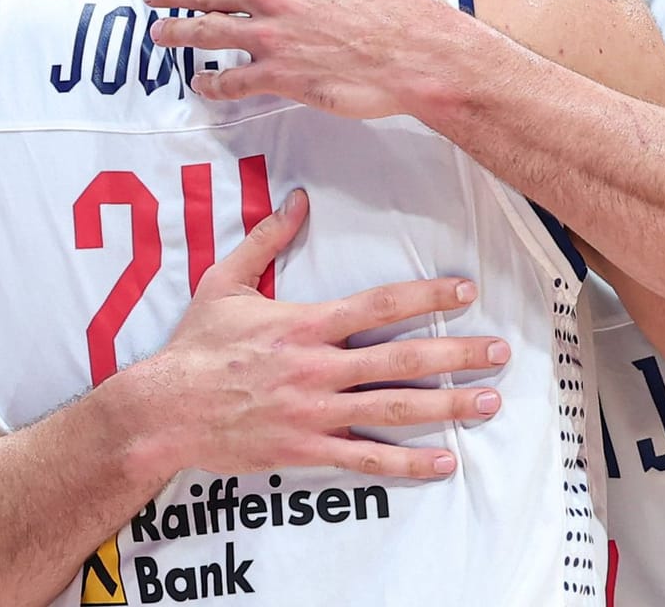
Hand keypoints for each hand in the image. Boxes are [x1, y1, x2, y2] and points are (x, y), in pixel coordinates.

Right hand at [129, 189, 509, 479]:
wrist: (165, 409)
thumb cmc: (194, 346)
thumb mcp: (223, 283)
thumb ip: (264, 241)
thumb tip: (295, 200)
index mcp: (305, 325)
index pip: (380, 305)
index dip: (428, 295)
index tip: (466, 290)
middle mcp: (319, 368)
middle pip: (402, 358)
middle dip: (456, 354)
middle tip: (499, 352)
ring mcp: (315, 411)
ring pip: (394, 409)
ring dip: (447, 406)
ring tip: (488, 402)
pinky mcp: (306, 448)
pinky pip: (366, 459)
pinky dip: (408, 464)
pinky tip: (445, 463)